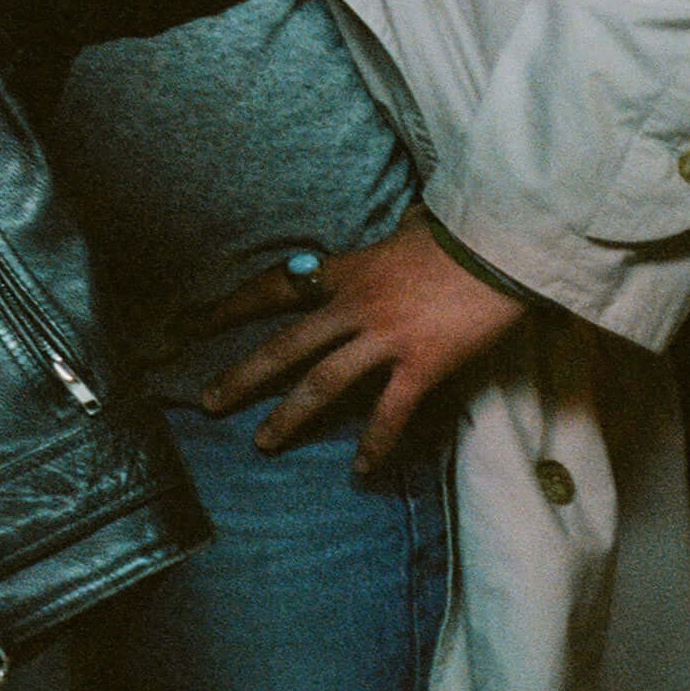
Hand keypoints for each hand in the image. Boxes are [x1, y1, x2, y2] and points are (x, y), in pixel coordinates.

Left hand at [194, 210, 526, 473]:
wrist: (501, 245)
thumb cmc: (456, 233)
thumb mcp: (407, 229)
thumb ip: (392, 237)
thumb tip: (405, 221)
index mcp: (342, 272)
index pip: (271, 290)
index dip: (227, 309)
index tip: (188, 325)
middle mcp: (352, 307)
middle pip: (283, 346)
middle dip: (241, 376)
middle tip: (207, 402)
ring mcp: (384, 338)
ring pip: (322, 383)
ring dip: (290, 416)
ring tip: (262, 442)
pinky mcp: (422, 365)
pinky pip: (391, 411)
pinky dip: (375, 442)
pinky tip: (360, 469)